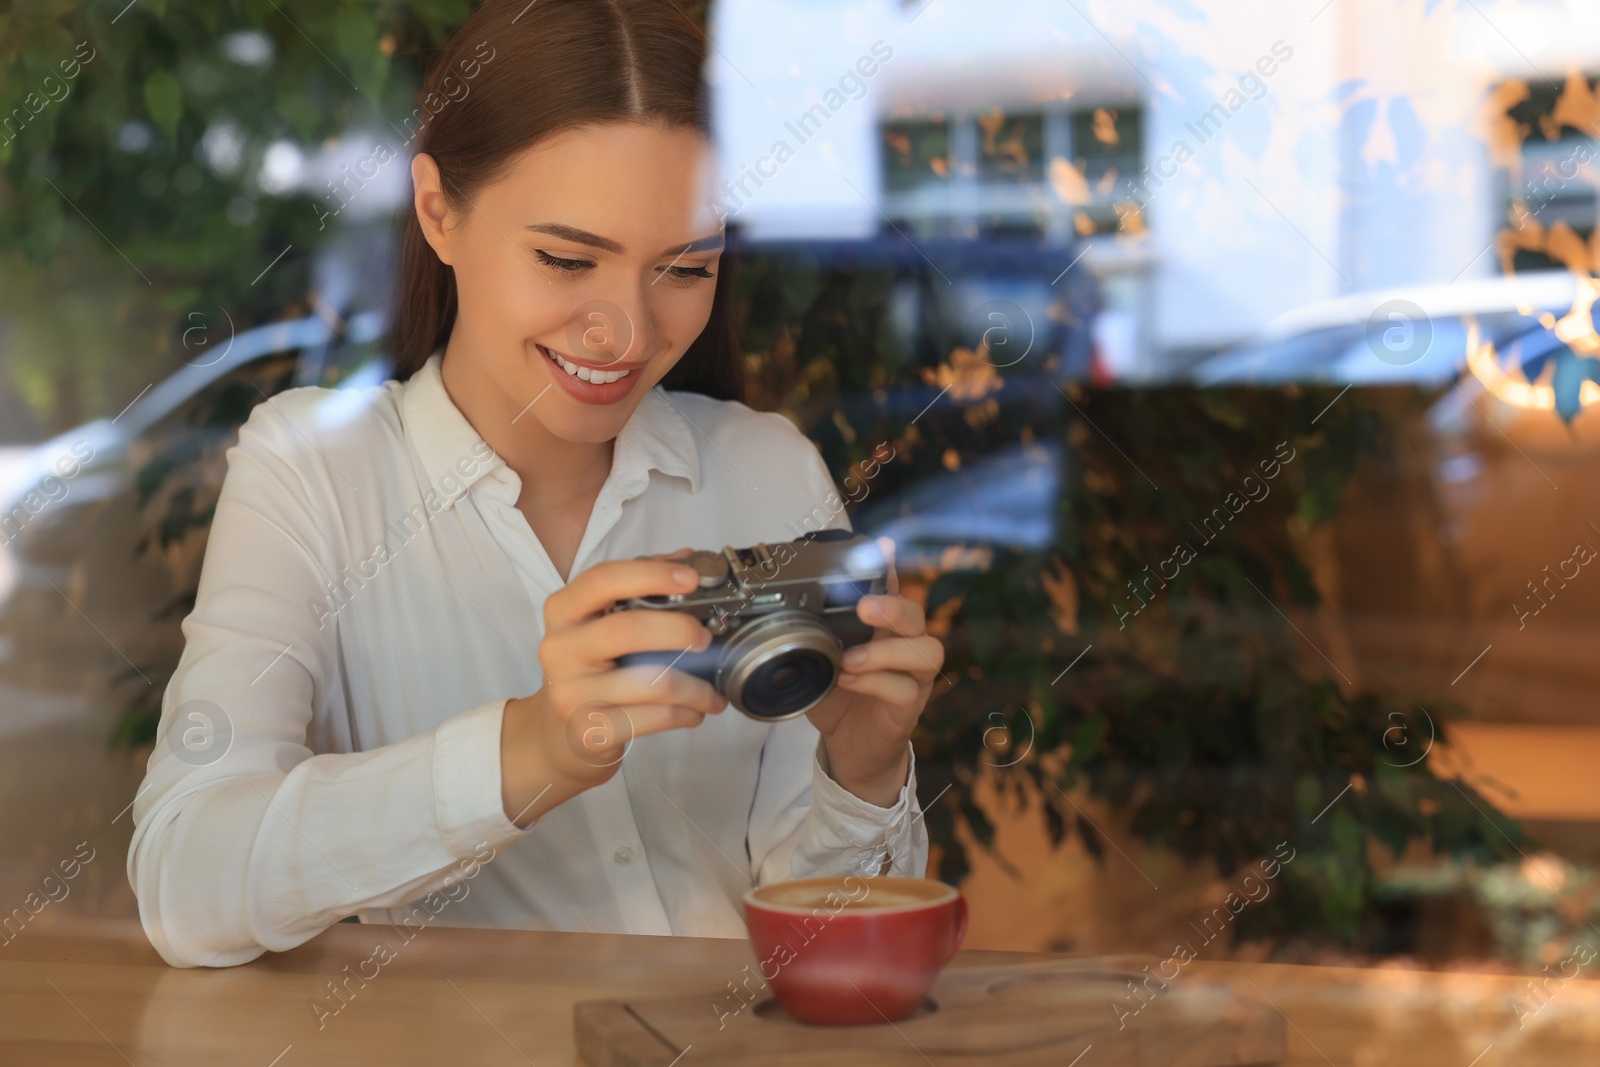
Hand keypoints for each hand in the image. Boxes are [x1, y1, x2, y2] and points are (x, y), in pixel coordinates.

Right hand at [500, 552, 727, 826]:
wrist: (560, 733)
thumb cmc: (591, 669)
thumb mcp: (602, 623)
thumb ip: (639, 588)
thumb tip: (687, 557)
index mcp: (563, 611)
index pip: (602, 579)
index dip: (650, 575)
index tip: (691, 578)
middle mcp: (559, 648)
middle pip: (627, 629)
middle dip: (679, 631)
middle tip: (707, 639)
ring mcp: (570, 693)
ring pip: (650, 683)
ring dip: (695, 687)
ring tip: (712, 692)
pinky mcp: (589, 731)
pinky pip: (653, 718)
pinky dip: (685, 714)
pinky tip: (694, 711)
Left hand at [806, 537, 943, 806]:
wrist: (850, 748)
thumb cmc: (837, 698)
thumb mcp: (817, 661)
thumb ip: (808, 636)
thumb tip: (772, 612)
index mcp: (881, 627)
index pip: (892, 588)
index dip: (890, 567)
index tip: (882, 546)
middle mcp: (905, 645)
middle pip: (917, 614)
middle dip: (893, 607)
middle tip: (865, 608)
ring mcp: (914, 677)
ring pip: (925, 651)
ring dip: (886, 652)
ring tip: (850, 661)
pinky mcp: (911, 706)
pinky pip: (906, 689)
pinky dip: (877, 683)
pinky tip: (851, 682)